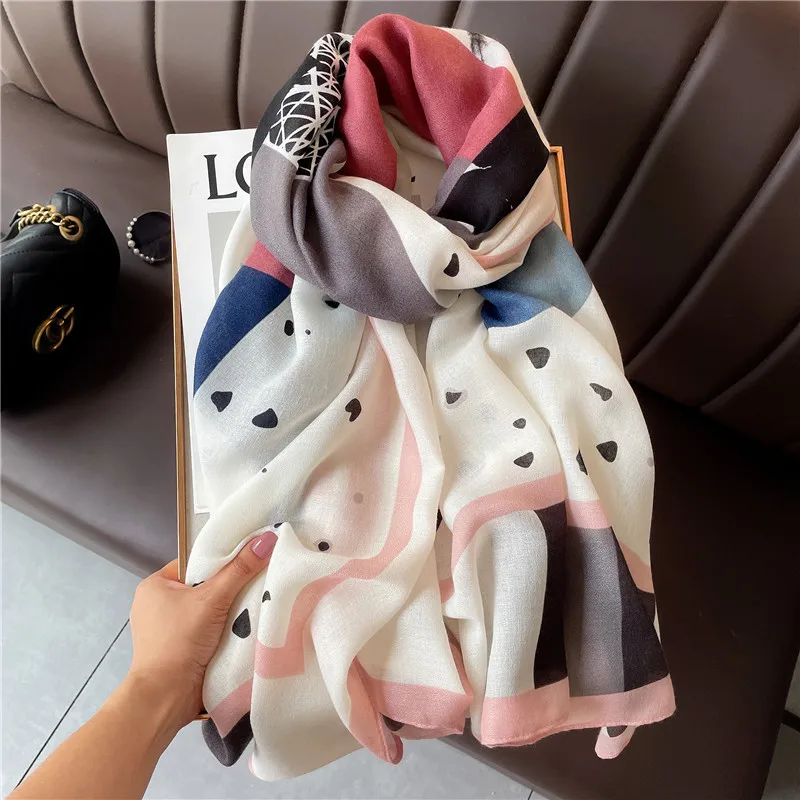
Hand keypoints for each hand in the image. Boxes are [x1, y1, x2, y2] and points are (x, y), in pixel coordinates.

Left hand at [125, 532, 276, 730]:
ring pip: (209, 609)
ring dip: (230, 611)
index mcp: (155, 585)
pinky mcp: (180, 649)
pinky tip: (246, 626)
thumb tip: (268, 538)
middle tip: (258, 581)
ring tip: (258, 601)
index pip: (195, 563)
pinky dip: (225, 629)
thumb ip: (240, 569)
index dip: (222, 561)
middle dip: (229, 588)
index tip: (250, 559)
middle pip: (205, 586)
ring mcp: (168, 629)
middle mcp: (157, 604)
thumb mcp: (212, 599)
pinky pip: (208, 629)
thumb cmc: (179, 641)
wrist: (166, 698)